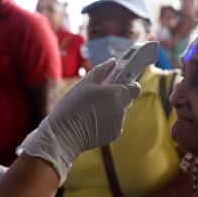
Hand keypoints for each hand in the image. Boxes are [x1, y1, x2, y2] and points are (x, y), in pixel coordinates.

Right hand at [17, 58, 140, 184]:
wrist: (63, 135)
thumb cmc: (72, 106)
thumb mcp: (85, 83)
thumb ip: (102, 71)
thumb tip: (113, 62)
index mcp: (116, 93)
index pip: (135, 88)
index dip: (129, 84)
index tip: (119, 82)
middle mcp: (121, 109)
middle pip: (126, 99)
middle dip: (117, 96)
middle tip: (99, 95)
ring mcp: (119, 123)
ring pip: (119, 112)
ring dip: (111, 109)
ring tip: (91, 110)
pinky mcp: (114, 134)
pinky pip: (114, 123)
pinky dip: (107, 121)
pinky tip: (91, 121)